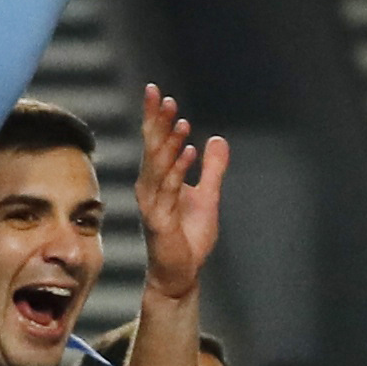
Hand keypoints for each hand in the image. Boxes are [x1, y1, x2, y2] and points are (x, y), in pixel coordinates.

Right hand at [136, 86, 228, 301]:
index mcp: (157, 179)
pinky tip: (189, 152)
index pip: (154, 142)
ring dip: (170, 142)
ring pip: (158, 166)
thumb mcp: (208, 196)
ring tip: (181, 120)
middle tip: (162, 96)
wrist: (181, 272)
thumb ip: (212, 169)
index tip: (159, 93)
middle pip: (151, 147)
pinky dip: (179, 170)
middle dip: (156, 121)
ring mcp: (152, 204)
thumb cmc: (189, 236)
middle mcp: (149, 187)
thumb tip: (217, 139)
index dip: (155, 117)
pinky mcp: (159, 221)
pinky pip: (168, 191)